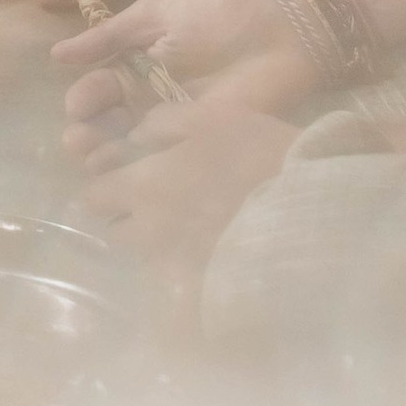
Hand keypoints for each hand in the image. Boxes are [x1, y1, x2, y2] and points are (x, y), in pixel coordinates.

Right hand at [54, 0, 309, 165]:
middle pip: (109, 129)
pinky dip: (146, 171)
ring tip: (98, 160)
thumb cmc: (219, 15)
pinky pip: (168, 165)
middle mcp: (150, 105)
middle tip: (80, 142)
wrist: (281, 32)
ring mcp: (175, 131)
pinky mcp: (203, 150)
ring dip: (110, 159)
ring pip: (132, 153)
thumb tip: (56, 55)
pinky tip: (133, 172)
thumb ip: (111, 35)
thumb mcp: (157, 13)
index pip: (100, 92)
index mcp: (136, 69)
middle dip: (89, 137)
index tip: (80, 105)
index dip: (85, 101)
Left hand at [78, 87, 301, 278]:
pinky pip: (176, 277)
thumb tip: (134, 137)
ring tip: (185, 223)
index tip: (126, 176)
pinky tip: (208, 246)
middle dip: (126, 216)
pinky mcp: (203, 288)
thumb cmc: (258, 153)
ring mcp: (176, 265)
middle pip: (117, 231)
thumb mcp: (210, 117)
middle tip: (155, 200)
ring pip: (145, 255)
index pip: (95, 197)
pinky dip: (181, 264)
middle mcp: (150, 231)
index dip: (106, 185)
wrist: (310, 209)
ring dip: (153, 240)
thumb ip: (162, 122)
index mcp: (144, 186)